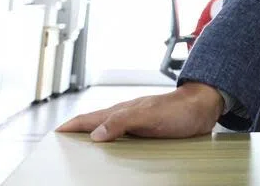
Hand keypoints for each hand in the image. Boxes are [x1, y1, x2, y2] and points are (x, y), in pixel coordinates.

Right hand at [55, 82, 224, 141]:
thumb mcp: (149, 115)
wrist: (204, 106)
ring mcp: (137, 123)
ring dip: (94, 140)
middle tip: (63, 147)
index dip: (71, 126)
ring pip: (109, 132)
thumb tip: (96, 135)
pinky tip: (114, 154)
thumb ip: (122, 121)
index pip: (89, 118)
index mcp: (122, 111)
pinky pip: (124, 139)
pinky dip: (113, 145)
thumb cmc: (179, 109)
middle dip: (77, 134)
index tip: (55, 134)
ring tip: (82, 152)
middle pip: (95, 125)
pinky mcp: (148, 131)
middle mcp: (126, 116)